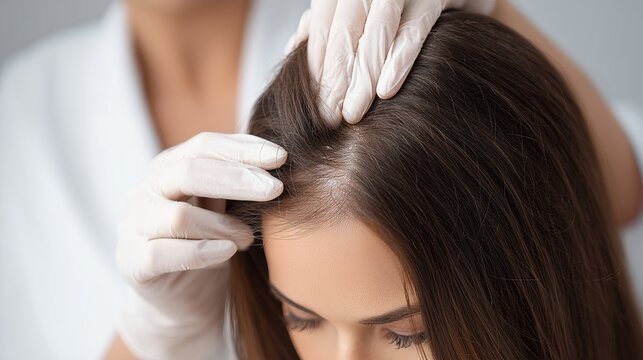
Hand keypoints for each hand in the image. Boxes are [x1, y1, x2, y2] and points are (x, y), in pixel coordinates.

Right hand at [115, 132, 286, 359]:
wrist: (181, 300)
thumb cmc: (207, 244)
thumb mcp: (224, 207)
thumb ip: (238, 184)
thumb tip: (278, 160)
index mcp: (169, 168)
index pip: (203, 145)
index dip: (242, 149)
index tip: (281, 157)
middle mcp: (146, 190)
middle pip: (189, 172)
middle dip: (238, 179)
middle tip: (275, 190)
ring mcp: (134, 226)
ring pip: (179, 216)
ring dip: (223, 225)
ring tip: (248, 238)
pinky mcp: (133, 262)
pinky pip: (164, 253)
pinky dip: (201, 251)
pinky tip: (227, 252)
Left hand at [285, 0, 496, 124]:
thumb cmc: (404, 0)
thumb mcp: (362, 6)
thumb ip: (329, 21)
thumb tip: (294, 46)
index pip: (324, 27)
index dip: (316, 68)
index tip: (314, 107)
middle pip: (344, 32)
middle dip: (334, 78)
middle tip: (328, 119)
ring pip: (376, 32)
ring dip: (362, 77)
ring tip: (352, 115)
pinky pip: (417, 28)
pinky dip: (400, 59)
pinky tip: (387, 90)